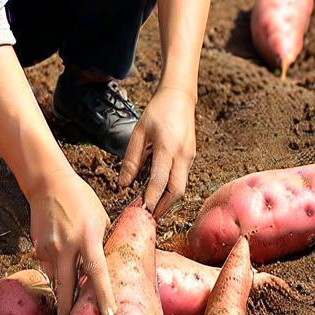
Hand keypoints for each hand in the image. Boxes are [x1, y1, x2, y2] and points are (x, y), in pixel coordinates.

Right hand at [28, 168, 115, 314]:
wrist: (48, 183)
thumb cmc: (81, 199)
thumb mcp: (100, 218)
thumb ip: (102, 243)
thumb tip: (105, 267)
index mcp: (87, 238)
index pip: (98, 273)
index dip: (104, 298)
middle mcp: (66, 246)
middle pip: (67, 288)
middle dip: (68, 312)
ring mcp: (49, 249)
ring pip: (56, 281)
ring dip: (63, 294)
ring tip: (67, 310)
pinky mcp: (38, 248)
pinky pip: (48, 268)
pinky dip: (56, 274)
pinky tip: (60, 268)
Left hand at [117, 85, 196, 219]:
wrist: (180, 97)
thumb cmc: (157, 112)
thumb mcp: (138, 133)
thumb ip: (131, 160)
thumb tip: (123, 185)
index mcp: (167, 148)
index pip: (159, 181)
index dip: (150, 199)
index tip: (140, 213)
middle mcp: (182, 155)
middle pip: (176, 191)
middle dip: (163, 207)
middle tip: (148, 217)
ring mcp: (190, 157)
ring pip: (181, 187)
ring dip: (167, 200)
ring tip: (150, 208)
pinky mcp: (191, 157)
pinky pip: (182, 178)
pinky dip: (171, 189)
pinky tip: (158, 192)